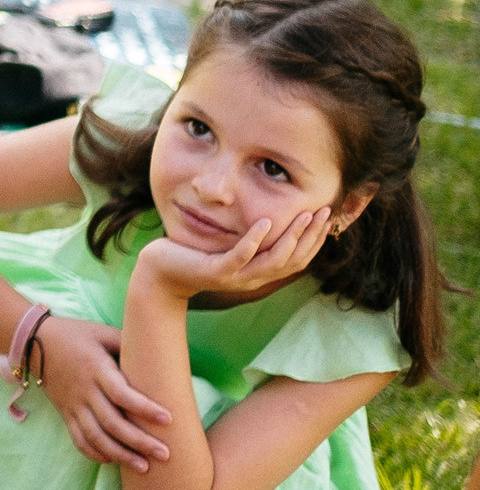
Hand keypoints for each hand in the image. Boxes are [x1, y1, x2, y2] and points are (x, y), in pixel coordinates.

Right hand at [37, 316, 172, 471]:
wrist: (34, 341)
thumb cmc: (75, 334)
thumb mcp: (102, 332)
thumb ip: (128, 344)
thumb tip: (158, 356)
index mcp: (96, 368)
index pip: (122, 394)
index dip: (145, 408)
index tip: (168, 419)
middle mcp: (84, 390)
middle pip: (112, 423)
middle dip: (139, 441)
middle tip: (165, 454)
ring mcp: (73, 405)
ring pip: (96, 437)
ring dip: (120, 455)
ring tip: (144, 467)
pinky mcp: (65, 413)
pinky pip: (79, 440)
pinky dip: (96, 454)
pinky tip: (114, 461)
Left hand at [137, 206, 333, 304]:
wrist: (162, 272)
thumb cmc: (195, 254)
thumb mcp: (229, 245)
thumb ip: (251, 238)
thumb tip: (271, 217)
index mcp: (260, 272)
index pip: (298, 258)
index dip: (315, 240)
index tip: (328, 217)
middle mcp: (254, 278)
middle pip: (294, 259)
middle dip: (312, 235)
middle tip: (325, 212)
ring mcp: (237, 277)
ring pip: (274, 259)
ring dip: (292, 236)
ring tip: (304, 215)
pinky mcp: (217, 272)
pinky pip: (241, 256)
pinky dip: (255, 239)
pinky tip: (265, 221)